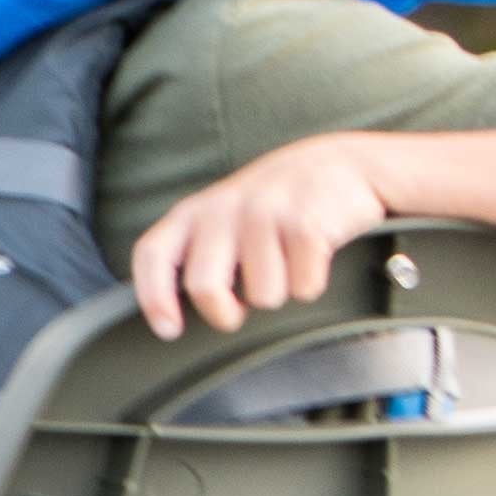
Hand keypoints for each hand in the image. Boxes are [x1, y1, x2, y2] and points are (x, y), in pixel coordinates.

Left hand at [127, 137, 392, 337]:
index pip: (154, 255)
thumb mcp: (222, 220)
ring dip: (279, 293)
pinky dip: (310, 284)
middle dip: (222, 314)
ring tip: (285, 263)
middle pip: (204, 286)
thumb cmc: (272, 208)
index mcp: (192, 213)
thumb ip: (196, 255)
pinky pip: (303, 288)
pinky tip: (313, 256)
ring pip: (263, 297)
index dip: (154, 297)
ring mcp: (265, 212)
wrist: (341, 164)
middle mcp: (223, 209)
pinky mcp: (306, 222)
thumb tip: (174, 315)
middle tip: (236, 314)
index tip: (170, 330)